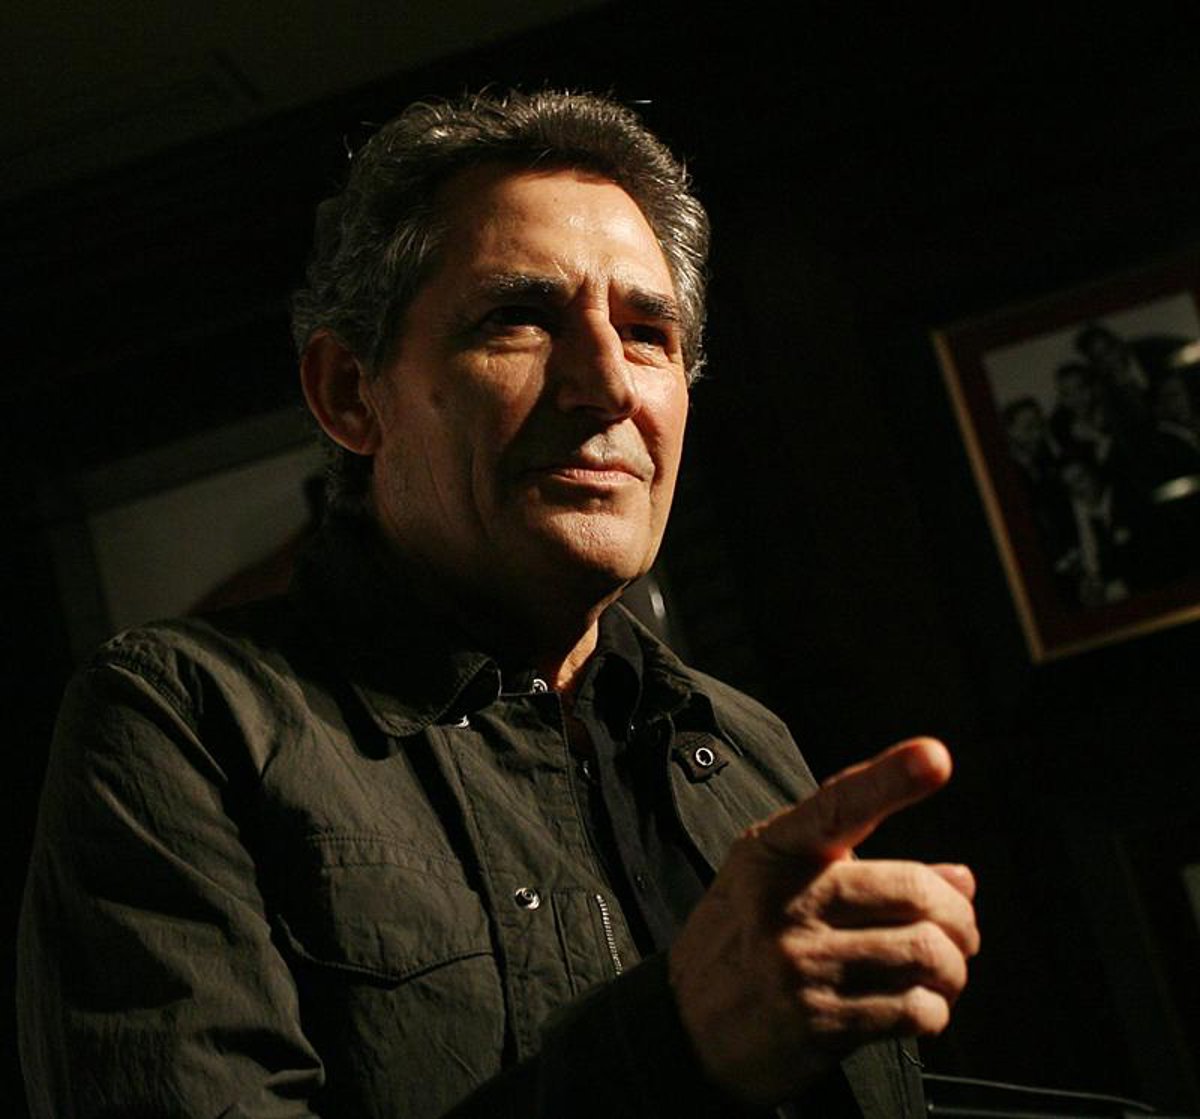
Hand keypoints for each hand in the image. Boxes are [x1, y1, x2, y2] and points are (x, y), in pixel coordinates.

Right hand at [668, 738, 978, 1108]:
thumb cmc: (745, 937)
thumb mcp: (778, 880)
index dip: (890, 778)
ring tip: (940, 972)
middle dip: (958, 916)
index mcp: (774, 851)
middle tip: (960, 931)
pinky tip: (914, 1006)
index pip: (838, 806)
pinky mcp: (819, 1022)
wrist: (686, 1026)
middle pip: (914, 890)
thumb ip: (863, 870)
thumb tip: (961, 879)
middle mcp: (786, 901)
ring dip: (952, 969)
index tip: (934, 756)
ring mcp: (800, 963)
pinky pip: (914, 1010)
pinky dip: (932, 1011)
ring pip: (926, 953)